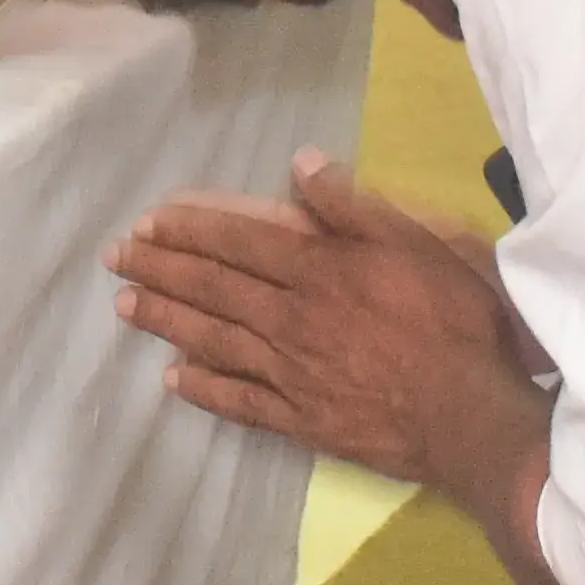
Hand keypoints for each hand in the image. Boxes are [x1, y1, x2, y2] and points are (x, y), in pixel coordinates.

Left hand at [105, 154, 551, 499]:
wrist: (468, 416)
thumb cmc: (451, 322)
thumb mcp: (416, 244)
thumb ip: (353, 205)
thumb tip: (301, 163)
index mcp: (315, 270)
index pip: (237, 242)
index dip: (188, 230)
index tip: (147, 223)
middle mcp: (289, 319)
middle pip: (213, 289)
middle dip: (160, 269)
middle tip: (116, 258)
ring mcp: (289, 374)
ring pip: (213, 341)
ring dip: (166, 320)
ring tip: (125, 306)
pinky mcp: (300, 420)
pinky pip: (238, 402)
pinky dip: (202, 388)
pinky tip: (173, 379)